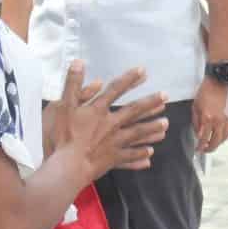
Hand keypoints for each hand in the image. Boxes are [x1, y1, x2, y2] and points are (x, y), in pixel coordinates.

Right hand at [52, 61, 168, 180]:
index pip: (116, 90)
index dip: (129, 79)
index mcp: (98, 111)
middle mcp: (111, 125)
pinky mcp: (111, 159)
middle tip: (165, 97)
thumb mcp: (61, 106)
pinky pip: (129, 156)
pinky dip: (140, 155)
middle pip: (134, 111)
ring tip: (166, 124)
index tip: (143, 71)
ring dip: (152, 128)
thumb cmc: (62, 136)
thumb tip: (79, 62)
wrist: (67, 166)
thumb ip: (72, 84)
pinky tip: (150, 154)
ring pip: (137, 134)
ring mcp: (113, 143)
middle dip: (150, 103)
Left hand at [192, 77, 227, 153]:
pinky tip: (221, 137)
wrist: (220, 81)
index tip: (198, 149)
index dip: (200, 146)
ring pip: (224, 138)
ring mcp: (227, 120)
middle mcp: (218, 121)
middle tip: (205, 150)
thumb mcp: (195, 106)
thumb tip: (198, 133)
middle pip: (215, 142)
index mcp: (207, 118)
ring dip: (218, 144)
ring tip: (213, 145)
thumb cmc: (206, 91)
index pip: (203, 138)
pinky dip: (225, 137)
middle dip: (209, 148)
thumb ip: (196, 122)